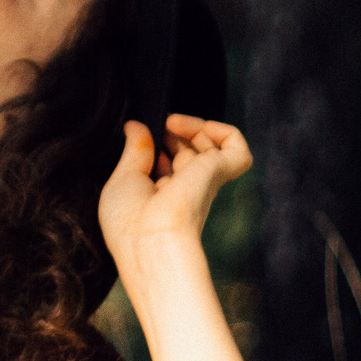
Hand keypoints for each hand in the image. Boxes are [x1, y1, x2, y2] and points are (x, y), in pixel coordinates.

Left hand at [98, 115, 251, 266]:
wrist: (149, 239)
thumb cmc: (128, 220)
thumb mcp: (122, 180)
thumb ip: (133, 151)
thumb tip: (134, 126)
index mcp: (162, 197)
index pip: (168, 164)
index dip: (156, 145)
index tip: (142, 134)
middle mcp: (186, 190)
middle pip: (188, 153)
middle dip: (174, 133)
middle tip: (159, 124)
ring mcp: (204, 181)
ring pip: (210, 148)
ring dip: (193, 126)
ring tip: (172, 121)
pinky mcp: (220, 173)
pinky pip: (237, 150)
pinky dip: (226, 132)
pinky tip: (204, 127)